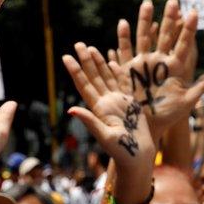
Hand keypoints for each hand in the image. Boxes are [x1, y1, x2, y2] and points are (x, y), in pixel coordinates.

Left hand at [63, 45, 155, 169]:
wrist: (138, 159)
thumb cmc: (122, 153)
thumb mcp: (105, 138)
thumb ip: (91, 122)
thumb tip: (71, 109)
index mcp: (99, 109)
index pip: (84, 86)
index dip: (75, 71)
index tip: (66, 57)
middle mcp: (106, 104)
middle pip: (93, 77)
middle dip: (85, 60)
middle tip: (77, 44)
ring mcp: (118, 103)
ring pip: (106, 78)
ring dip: (98, 63)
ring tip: (91, 48)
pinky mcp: (130, 105)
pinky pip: (122, 85)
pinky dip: (117, 73)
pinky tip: (112, 62)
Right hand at [113, 0, 203, 138]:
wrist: (149, 125)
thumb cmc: (169, 115)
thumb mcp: (188, 101)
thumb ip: (201, 86)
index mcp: (176, 67)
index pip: (184, 43)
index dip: (188, 29)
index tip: (193, 12)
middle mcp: (160, 61)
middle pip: (166, 35)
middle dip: (169, 18)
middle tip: (173, 0)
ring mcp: (145, 63)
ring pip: (145, 37)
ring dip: (145, 20)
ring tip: (147, 3)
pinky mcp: (130, 70)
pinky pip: (126, 50)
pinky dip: (124, 37)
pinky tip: (123, 23)